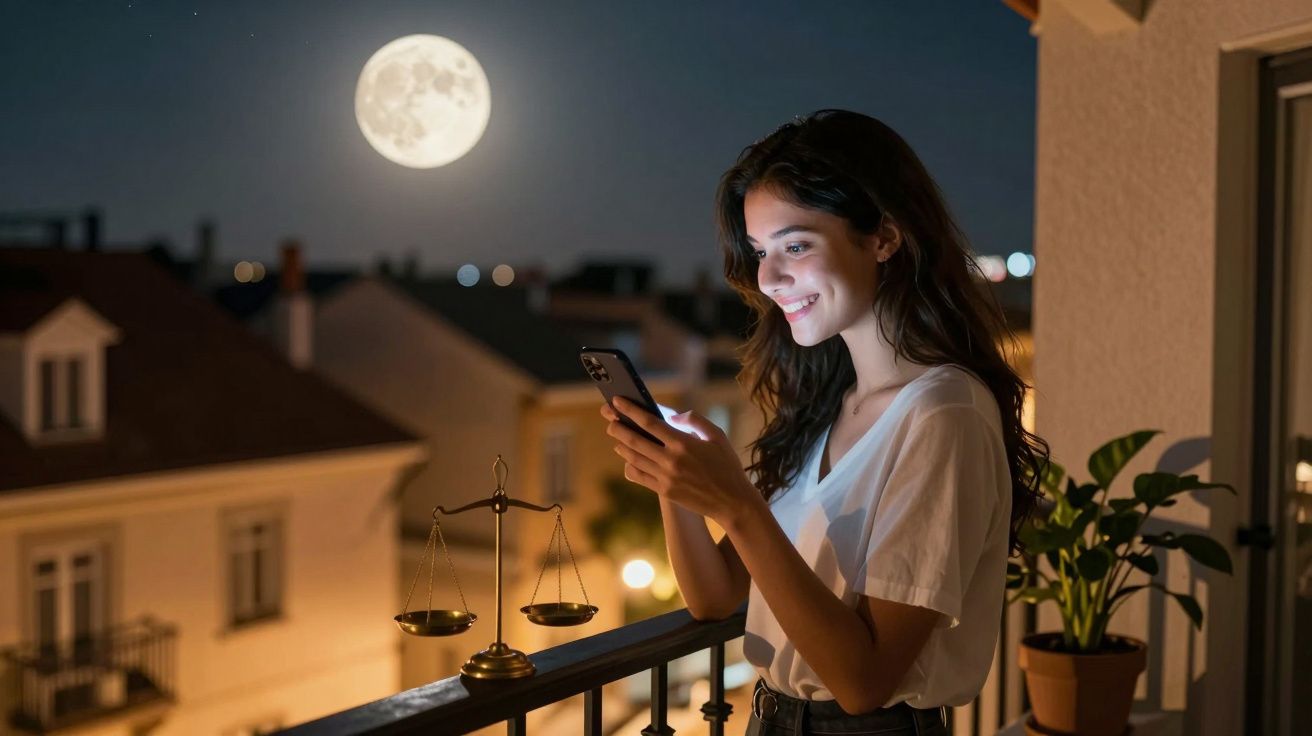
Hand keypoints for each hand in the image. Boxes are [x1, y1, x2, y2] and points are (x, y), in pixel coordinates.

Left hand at [600, 397, 761, 525]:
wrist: (732, 501)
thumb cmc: (727, 466)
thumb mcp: (718, 436)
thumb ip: (695, 420)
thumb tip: (673, 417)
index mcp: (683, 443)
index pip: (649, 422)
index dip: (630, 410)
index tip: (617, 401)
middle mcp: (671, 460)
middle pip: (635, 440)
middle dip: (619, 428)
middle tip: (610, 421)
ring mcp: (665, 477)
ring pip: (634, 458)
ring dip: (622, 446)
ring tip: (616, 439)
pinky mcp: (664, 491)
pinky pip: (639, 476)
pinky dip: (630, 466)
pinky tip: (628, 460)